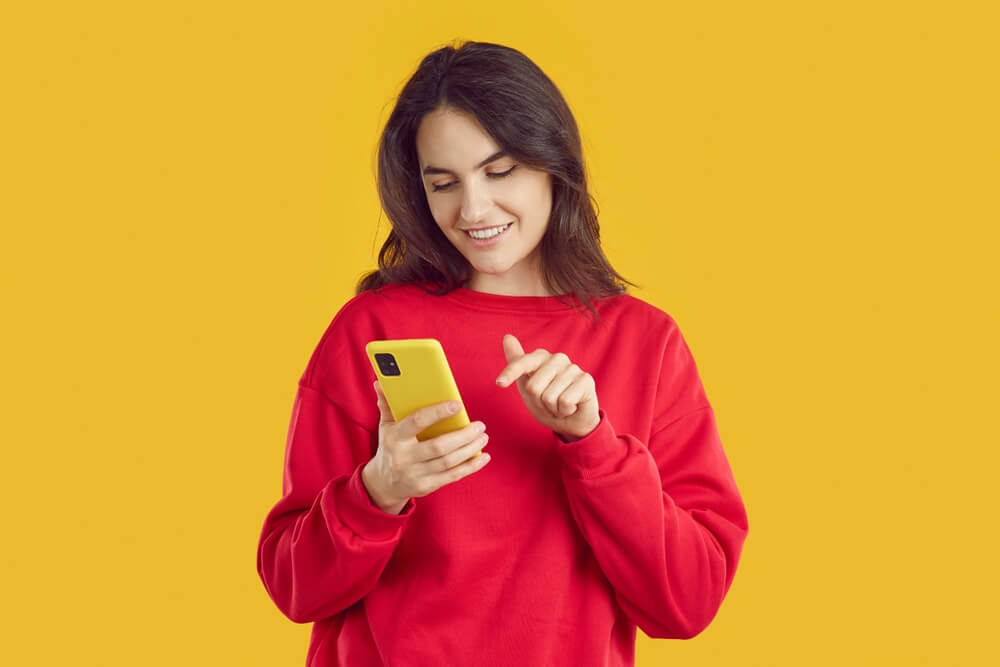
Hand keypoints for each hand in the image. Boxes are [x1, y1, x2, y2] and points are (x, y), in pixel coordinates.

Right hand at [362, 380, 490, 513]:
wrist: (383, 483)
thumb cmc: (390, 447)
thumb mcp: (386, 426)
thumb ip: (387, 404)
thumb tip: (380, 381)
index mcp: (394, 438)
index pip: (417, 422)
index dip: (438, 413)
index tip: (457, 404)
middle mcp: (404, 457)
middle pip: (439, 446)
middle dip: (463, 435)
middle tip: (480, 425)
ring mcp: (415, 474)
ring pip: (449, 462)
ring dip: (470, 449)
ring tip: (483, 437)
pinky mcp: (426, 487)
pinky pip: (453, 476)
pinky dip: (471, 466)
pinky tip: (483, 456)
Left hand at [495, 334, 600, 440]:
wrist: (572, 422)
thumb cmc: (548, 402)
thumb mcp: (527, 385)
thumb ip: (516, 363)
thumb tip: (507, 336)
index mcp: (541, 357)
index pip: (522, 363)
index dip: (510, 373)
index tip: (499, 384)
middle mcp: (557, 358)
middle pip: (533, 387)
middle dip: (538, 403)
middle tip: (549, 404)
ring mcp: (573, 368)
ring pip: (548, 397)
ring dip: (552, 409)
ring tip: (560, 406)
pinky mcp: (586, 380)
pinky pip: (564, 402)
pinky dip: (564, 411)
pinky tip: (571, 407)